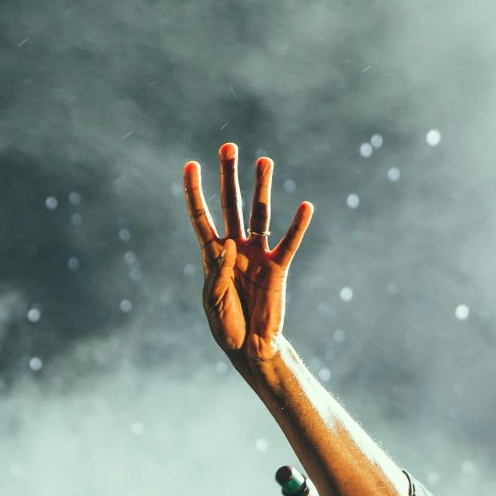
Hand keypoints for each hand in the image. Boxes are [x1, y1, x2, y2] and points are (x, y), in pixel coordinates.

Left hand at [183, 142, 313, 371]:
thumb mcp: (213, 302)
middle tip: (228, 147)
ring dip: (261, 188)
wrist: (250, 348)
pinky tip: (305, 206)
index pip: (201, 216)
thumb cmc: (227, 326)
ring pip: (259, 215)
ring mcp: (257, 255)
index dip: (194, 192)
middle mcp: (235, 248)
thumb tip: (229, 245)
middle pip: (230, 205)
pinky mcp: (277, 268)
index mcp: (212, 254)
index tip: (190, 165)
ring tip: (264, 161)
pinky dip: (297, 226)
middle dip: (228, 176)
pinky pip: (288, 243)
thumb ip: (217, 274)